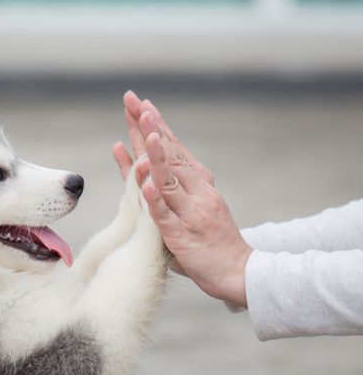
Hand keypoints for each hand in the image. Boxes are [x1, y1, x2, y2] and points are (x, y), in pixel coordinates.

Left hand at [113, 91, 251, 307]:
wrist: (238, 271)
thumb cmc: (212, 240)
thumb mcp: (195, 207)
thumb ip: (172, 189)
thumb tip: (149, 169)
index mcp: (198, 184)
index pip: (174, 149)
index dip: (157, 127)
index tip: (142, 105)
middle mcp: (197, 192)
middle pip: (170, 156)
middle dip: (151, 128)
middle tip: (136, 103)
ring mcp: (190, 213)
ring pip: (170, 180)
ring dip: (156, 155)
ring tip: (145, 131)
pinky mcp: (183, 236)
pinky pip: (166, 216)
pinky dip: (155, 200)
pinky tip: (146, 184)